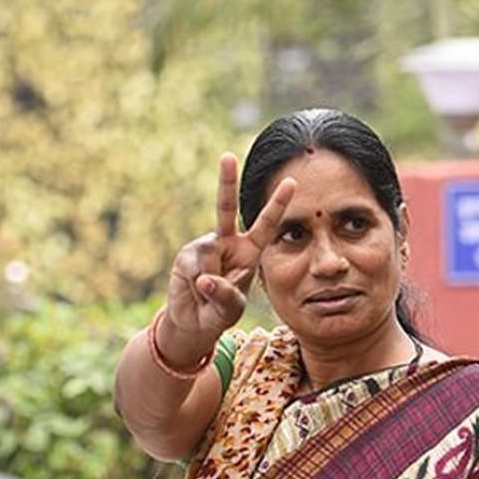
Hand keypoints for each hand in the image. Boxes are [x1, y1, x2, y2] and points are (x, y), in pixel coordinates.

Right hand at [160, 153, 295, 361]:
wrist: (194, 322)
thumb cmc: (220, 312)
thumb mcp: (231, 309)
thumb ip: (225, 295)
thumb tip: (205, 279)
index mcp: (249, 251)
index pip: (266, 224)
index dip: (277, 205)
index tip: (292, 183)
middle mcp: (227, 242)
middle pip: (226, 208)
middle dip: (226, 182)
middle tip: (227, 156)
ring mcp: (206, 247)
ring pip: (209, 255)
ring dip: (211, 282)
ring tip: (209, 295)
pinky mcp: (187, 256)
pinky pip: (195, 266)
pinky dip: (198, 283)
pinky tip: (196, 290)